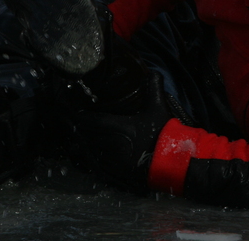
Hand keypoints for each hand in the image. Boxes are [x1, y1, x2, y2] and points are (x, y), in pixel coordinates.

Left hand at [67, 70, 171, 192]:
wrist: (173, 164)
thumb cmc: (164, 136)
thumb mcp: (159, 108)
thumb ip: (154, 89)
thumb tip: (153, 72)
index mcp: (120, 128)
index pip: (93, 120)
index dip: (81, 116)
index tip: (75, 111)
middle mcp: (112, 145)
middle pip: (88, 136)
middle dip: (80, 128)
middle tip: (74, 122)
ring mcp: (113, 162)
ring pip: (90, 152)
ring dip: (84, 144)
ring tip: (79, 138)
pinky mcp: (117, 175)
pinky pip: (97, 167)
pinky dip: (91, 160)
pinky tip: (90, 156)